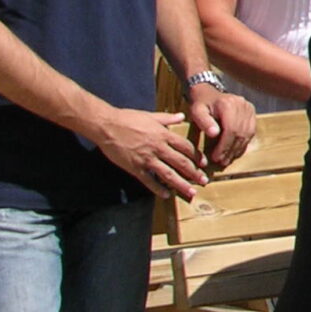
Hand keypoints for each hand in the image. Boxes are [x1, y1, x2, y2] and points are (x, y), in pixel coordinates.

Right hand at [91, 108, 208, 199]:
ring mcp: (147, 159)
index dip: (196, 156)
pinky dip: (158, 189)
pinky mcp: (135, 168)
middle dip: (194, 173)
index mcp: (163, 135)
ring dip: (181, 184)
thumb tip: (181, 116)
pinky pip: (149, 181)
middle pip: (181, 162)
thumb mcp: (151, 116)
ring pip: (168, 174)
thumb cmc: (128, 119)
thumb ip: (168, 118)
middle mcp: (158, 148)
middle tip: (204, 181)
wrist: (106, 126)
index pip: (186, 147)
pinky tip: (166, 195)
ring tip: (191, 192)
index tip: (204, 164)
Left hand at [187, 83, 255, 168]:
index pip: (231, 129)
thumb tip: (214, 134)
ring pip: (247, 134)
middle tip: (222, 162)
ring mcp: (249, 108)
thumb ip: (204, 122)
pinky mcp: (252, 113)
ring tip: (227, 159)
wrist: (209, 93)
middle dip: (230, 150)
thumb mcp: (197, 111)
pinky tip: (234, 152)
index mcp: (229, 104)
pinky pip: (250, 132)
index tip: (216, 157)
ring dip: (237, 149)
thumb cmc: (201, 104)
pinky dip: (243, 144)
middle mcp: (242, 105)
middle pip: (240, 133)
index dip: (224, 146)